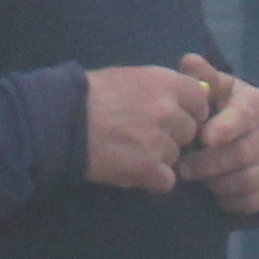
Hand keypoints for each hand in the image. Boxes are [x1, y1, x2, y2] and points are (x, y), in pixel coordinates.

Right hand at [80, 63, 207, 192]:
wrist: (58, 119)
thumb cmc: (88, 95)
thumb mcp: (129, 78)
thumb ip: (161, 89)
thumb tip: (189, 98)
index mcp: (165, 83)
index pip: (200, 101)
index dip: (189, 111)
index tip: (173, 116)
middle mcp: (168, 110)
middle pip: (190, 131)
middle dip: (172, 136)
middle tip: (143, 135)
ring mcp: (160, 140)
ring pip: (176, 156)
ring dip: (158, 158)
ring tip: (129, 150)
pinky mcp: (148, 167)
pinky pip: (166, 180)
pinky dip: (150, 179)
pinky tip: (130, 169)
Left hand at [174, 56, 258, 225]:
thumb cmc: (231, 108)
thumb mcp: (221, 88)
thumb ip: (204, 77)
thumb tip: (189, 61)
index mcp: (257, 106)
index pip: (243, 117)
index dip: (225, 128)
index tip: (205, 138)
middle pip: (240, 154)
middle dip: (207, 164)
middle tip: (182, 168)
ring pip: (245, 181)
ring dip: (216, 183)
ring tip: (198, 179)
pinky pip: (252, 201)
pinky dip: (230, 200)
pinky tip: (215, 192)